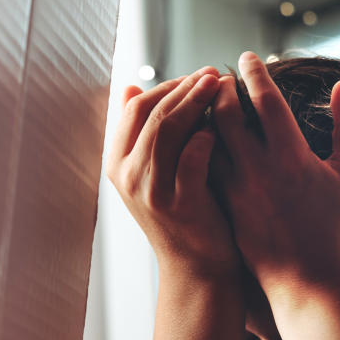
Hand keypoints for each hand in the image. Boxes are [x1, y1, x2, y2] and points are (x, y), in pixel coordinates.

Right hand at [105, 66, 239, 276]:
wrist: (198, 267)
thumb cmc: (185, 212)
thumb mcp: (156, 171)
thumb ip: (146, 132)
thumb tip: (130, 86)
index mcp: (117, 164)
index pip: (135, 107)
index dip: (166, 85)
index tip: (195, 74)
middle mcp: (127, 177)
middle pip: (152, 113)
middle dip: (184, 87)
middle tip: (212, 72)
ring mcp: (151, 192)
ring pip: (168, 130)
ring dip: (196, 102)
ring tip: (220, 85)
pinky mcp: (180, 205)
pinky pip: (191, 159)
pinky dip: (205, 137)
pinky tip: (222, 126)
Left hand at [210, 52, 339, 295]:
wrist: (308, 278)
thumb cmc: (334, 225)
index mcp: (292, 155)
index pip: (265, 98)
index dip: (254, 72)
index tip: (248, 57)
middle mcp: (259, 168)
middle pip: (225, 112)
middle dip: (218, 88)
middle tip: (219, 77)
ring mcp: (236, 189)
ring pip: (206, 138)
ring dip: (203, 116)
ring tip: (205, 103)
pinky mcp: (222, 206)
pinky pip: (201, 166)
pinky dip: (198, 146)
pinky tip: (200, 137)